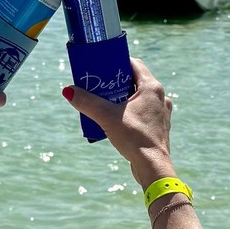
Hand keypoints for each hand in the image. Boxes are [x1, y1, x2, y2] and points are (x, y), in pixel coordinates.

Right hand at [63, 57, 173, 180]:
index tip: (101, 66)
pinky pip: (143, 112)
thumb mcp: (106, 117)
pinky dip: (130, 112)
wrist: (152, 167)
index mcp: (152, 87)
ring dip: (123, 98)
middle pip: (135, 80)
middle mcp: (160, 97)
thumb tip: (68, 91)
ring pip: (139, 97)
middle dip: (116, 82)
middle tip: (99, 86)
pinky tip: (117, 120)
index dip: (116, 62)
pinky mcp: (159, 127)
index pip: (133, 63)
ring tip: (106, 104)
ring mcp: (161, 112)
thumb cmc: (134, 138)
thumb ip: (87, 102)